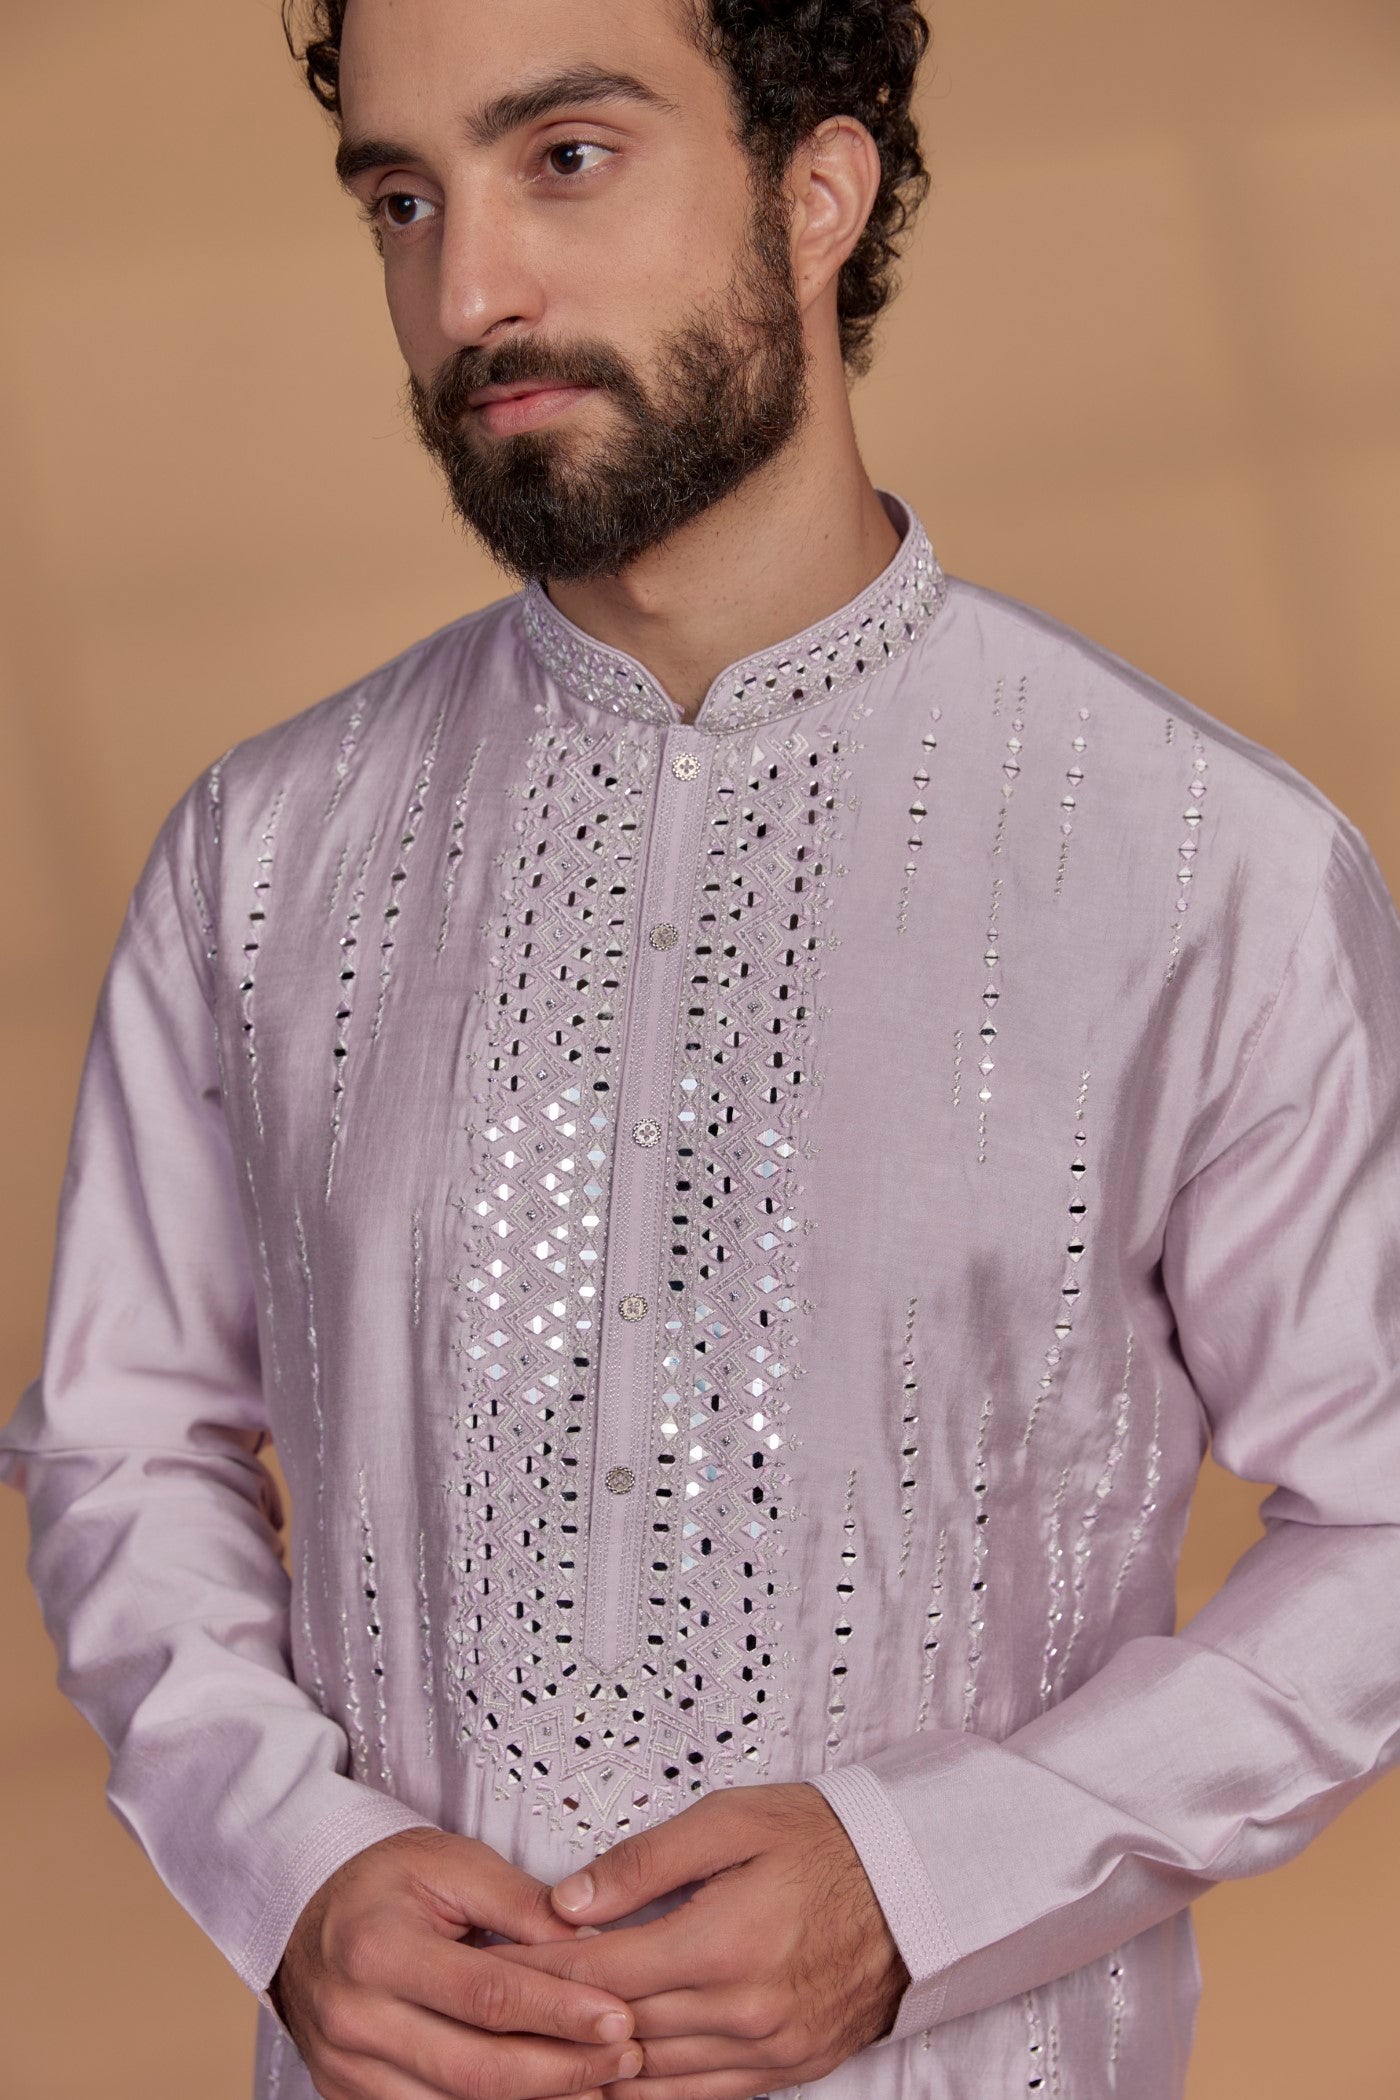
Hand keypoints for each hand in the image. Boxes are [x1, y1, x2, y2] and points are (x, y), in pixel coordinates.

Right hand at [268, 1825, 644, 2099]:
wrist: (305, 1910)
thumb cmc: (384, 1881)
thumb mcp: (450, 1862)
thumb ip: (520, 1903)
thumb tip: (589, 1947)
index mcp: (378, 1950)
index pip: (485, 1996)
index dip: (557, 2012)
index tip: (618, 2016)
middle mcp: (355, 2019)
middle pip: (474, 2069)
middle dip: (560, 2070)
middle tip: (624, 2057)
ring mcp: (347, 2069)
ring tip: (599, 2083)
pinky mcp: (348, 2097)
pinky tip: (544, 2096)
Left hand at [492, 1783, 908, 2099]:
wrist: (917, 1882)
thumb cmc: (822, 1838)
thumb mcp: (733, 1819)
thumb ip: (646, 1861)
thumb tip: (567, 1900)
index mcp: (722, 1942)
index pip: (602, 1974)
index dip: (540, 1974)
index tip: (492, 1966)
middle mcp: (742, 2011)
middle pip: (618, 2032)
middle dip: (551, 2023)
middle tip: (494, 2011)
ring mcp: (767, 2050)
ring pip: (652, 2079)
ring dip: (591, 2068)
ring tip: (536, 2049)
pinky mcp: (787, 2070)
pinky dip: (647, 2095)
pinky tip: (608, 2079)